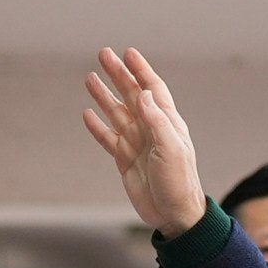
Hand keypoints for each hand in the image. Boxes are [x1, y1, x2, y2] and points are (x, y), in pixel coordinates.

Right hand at [79, 47, 209, 234]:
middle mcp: (151, 128)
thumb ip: (157, 121)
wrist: (174, 214)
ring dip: (103, 95)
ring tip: (89, 78)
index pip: (152, 88)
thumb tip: (142, 94)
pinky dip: (97, 126)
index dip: (141, 70)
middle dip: (118, 74)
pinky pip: (108, 138)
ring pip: (116, 113)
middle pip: (131, 94)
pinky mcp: (125, 160)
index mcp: (167, 122)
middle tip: (103, 54)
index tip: (128, 52)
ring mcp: (137, 143)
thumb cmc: (179, 181)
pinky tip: (88, 114)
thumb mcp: (171, 149)